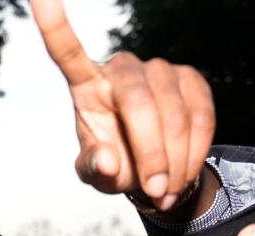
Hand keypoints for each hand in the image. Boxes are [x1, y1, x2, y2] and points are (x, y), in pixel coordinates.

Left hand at [31, 0, 215, 208]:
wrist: (154, 172)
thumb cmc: (116, 165)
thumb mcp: (96, 175)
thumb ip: (95, 168)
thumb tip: (108, 160)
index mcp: (85, 85)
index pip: (66, 51)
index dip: (53, 24)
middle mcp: (122, 68)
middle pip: (137, 101)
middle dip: (151, 154)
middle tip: (155, 191)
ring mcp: (159, 70)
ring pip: (175, 114)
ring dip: (176, 162)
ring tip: (166, 191)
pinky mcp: (192, 79)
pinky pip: (201, 116)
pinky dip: (196, 152)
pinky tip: (184, 173)